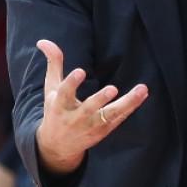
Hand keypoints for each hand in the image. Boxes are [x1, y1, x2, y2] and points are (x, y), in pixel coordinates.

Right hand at [34, 39, 147, 174]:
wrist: (57, 146)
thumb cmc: (56, 111)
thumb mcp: (51, 88)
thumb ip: (53, 64)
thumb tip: (43, 41)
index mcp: (60, 105)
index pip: (64, 94)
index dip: (71, 83)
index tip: (80, 71)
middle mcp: (76, 118)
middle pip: (90, 108)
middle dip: (100, 99)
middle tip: (112, 89)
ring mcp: (92, 126)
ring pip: (111, 115)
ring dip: (127, 104)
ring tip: (141, 90)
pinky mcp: (104, 130)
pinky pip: (119, 118)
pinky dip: (131, 107)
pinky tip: (143, 94)